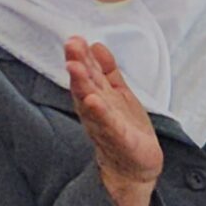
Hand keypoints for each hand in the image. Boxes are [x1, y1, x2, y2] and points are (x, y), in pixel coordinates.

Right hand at [64, 37, 161, 205]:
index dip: (81, 56)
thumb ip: (107, 71)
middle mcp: (95, 110)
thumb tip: (96, 45)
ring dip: (81, 84)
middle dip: (77, 64)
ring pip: (90, 101)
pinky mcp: (119, 140)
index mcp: (97, 96)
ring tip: (75, 67)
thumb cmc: (125, 130)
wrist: (134, 167)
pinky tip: (93, 100)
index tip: (74, 39)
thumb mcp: (117, 94)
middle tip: (71, 45)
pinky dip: (100, 113)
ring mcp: (105, 124)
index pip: (88, 73)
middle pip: (84, 84)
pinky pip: (108, 125)